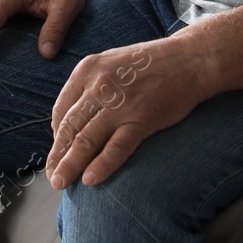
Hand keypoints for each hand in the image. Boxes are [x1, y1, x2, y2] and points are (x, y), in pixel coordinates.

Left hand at [44, 37, 207, 189]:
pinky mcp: (141, 119)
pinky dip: (101, 166)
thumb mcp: (111, 63)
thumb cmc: (152, 64)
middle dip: (58, 155)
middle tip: (53, 175)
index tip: (58, 152)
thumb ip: (91, 86)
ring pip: (86, 140)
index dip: (56, 136)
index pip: (61, 109)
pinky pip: (116, 147)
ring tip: (61, 183)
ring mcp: (119, 103)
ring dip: (70, 165)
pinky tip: (90, 180)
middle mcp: (98, 85)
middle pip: (69, 127)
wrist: (189, 59)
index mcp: (87, 70)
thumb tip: (75, 117)